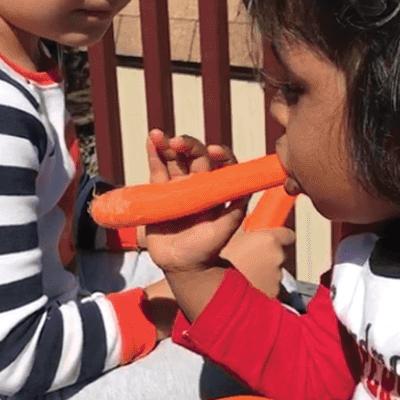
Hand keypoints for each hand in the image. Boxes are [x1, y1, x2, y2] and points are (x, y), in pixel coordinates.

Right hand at [140, 130, 246, 276]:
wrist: (182, 265)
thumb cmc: (207, 247)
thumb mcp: (227, 227)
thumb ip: (236, 206)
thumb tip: (248, 185)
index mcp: (216, 188)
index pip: (220, 162)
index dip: (217, 153)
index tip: (212, 152)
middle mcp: (198, 183)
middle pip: (194, 156)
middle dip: (187, 144)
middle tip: (177, 142)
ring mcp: (177, 186)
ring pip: (173, 159)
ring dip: (166, 144)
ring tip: (157, 134)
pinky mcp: (158, 193)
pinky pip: (156, 170)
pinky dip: (153, 155)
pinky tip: (151, 141)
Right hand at [221, 225, 295, 297]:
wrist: (221, 288)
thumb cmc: (222, 263)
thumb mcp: (229, 237)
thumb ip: (244, 226)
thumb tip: (247, 218)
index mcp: (270, 239)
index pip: (288, 234)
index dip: (279, 236)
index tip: (271, 238)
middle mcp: (278, 256)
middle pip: (280, 253)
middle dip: (269, 254)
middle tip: (251, 257)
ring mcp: (278, 275)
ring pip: (276, 270)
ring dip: (265, 270)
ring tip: (246, 272)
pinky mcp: (274, 291)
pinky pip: (272, 286)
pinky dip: (263, 285)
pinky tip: (249, 284)